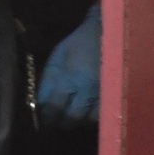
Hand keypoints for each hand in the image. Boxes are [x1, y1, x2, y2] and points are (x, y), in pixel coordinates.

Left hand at [36, 3, 100, 126]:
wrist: (107, 33)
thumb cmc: (79, 43)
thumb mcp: (58, 56)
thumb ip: (48, 79)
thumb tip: (40, 102)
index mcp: (71, 78)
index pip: (54, 106)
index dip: (46, 115)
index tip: (40, 117)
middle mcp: (87, 92)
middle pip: (71, 118)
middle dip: (59, 121)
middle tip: (53, 119)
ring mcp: (102, 96)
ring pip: (86, 120)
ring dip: (75, 121)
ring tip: (68, 116)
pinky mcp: (113, 97)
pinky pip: (99, 116)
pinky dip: (89, 117)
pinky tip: (84, 112)